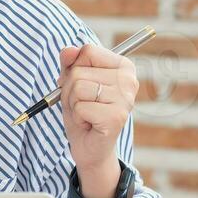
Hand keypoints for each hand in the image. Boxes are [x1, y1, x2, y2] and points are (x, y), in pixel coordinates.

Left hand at [57, 42, 138, 197]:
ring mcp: (125, 99)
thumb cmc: (82, 111)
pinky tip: (88, 124)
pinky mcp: (116, 117)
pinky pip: (80, 106)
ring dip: (72, 104)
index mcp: (123, 66)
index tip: (81, 84)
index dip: (74, 68)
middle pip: (79, 70)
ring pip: (78, 87)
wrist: (88, 147)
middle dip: (70, 90)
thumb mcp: (71, 82)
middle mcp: (129, 80)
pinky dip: (77, 116)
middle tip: (81, 104)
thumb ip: (69, 62)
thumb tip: (68, 50)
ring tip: (84, 114)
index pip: (88, 50)